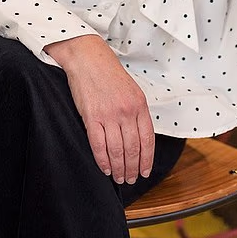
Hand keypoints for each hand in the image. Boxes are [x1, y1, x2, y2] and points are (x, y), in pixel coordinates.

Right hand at [45, 34, 153, 185]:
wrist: (88, 58)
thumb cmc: (109, 73)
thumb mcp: (131, 90)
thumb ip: (136, 112)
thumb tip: (139, 137)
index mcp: (140, 104)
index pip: (147, 139)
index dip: (147, 159)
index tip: (145, 171)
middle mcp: (126, 111)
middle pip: (133, 148)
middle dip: (133, 168)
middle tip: (131, 179)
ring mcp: (109, 115)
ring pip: (117, 150)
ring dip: (119, 168)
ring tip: (119, 177)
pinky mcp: (92, 117)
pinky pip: (99, 145)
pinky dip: (103, 160)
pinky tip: (105, 168)